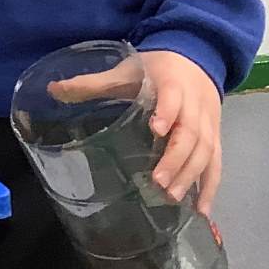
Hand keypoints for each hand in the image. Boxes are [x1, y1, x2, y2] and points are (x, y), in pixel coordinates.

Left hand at [51, 49, 223, 214]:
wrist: (196, 58)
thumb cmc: (155, 67)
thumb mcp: (125, 70)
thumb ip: (92, 82)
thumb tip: (53, 90)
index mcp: (172, 82)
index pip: (173, 97)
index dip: (167, 112)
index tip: (155, 129)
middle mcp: (195, 103)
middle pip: (191, 132)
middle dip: (176, 157)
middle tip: (157, 181)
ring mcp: (208, 122)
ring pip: (205, 149)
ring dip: (190, 174)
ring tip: (171, 197)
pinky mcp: (215, 137)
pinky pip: (216, 163)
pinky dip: (210, 186)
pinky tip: (201, 210)